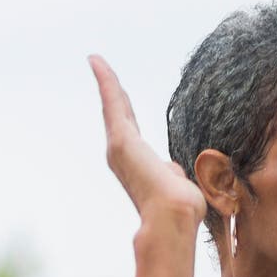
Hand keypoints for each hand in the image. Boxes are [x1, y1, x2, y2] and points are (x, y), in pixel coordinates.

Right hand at [88, 55, 206, 227]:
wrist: (173, 216)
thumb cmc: (181, 207)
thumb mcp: (178, 183)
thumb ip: (172, 172)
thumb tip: (172, 171)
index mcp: (136, 161)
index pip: (130, 125)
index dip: (123, 106)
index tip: (117, 90)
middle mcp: (121, 153)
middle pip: (117, 111)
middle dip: (109, 89)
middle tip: (98, 67)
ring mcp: (119, 146)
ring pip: (113, 104)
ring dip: (104, 80)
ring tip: (96, 60)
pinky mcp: (120, 139)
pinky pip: (112, 102)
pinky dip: (105, 82)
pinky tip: (98, 63)